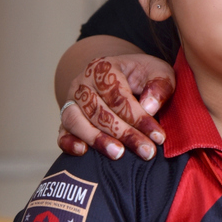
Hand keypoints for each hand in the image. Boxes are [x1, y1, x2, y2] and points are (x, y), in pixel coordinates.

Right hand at [58, 55, 175, 160]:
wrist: (116, 74)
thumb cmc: (140, 75)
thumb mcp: (158, 71)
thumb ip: (159, 85)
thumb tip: (150, 106)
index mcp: (104, 68)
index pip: (119, 96)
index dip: (139, 117)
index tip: (158, 136)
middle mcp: (82, 83)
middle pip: (100, 111)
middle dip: (125, 134)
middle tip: (146, 151)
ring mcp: (71, 101)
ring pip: (77, 121)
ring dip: (98, 140)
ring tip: (118, 154)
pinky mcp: (67, 118)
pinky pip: (62, 132)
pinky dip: (69, 142)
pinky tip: (83, 152)